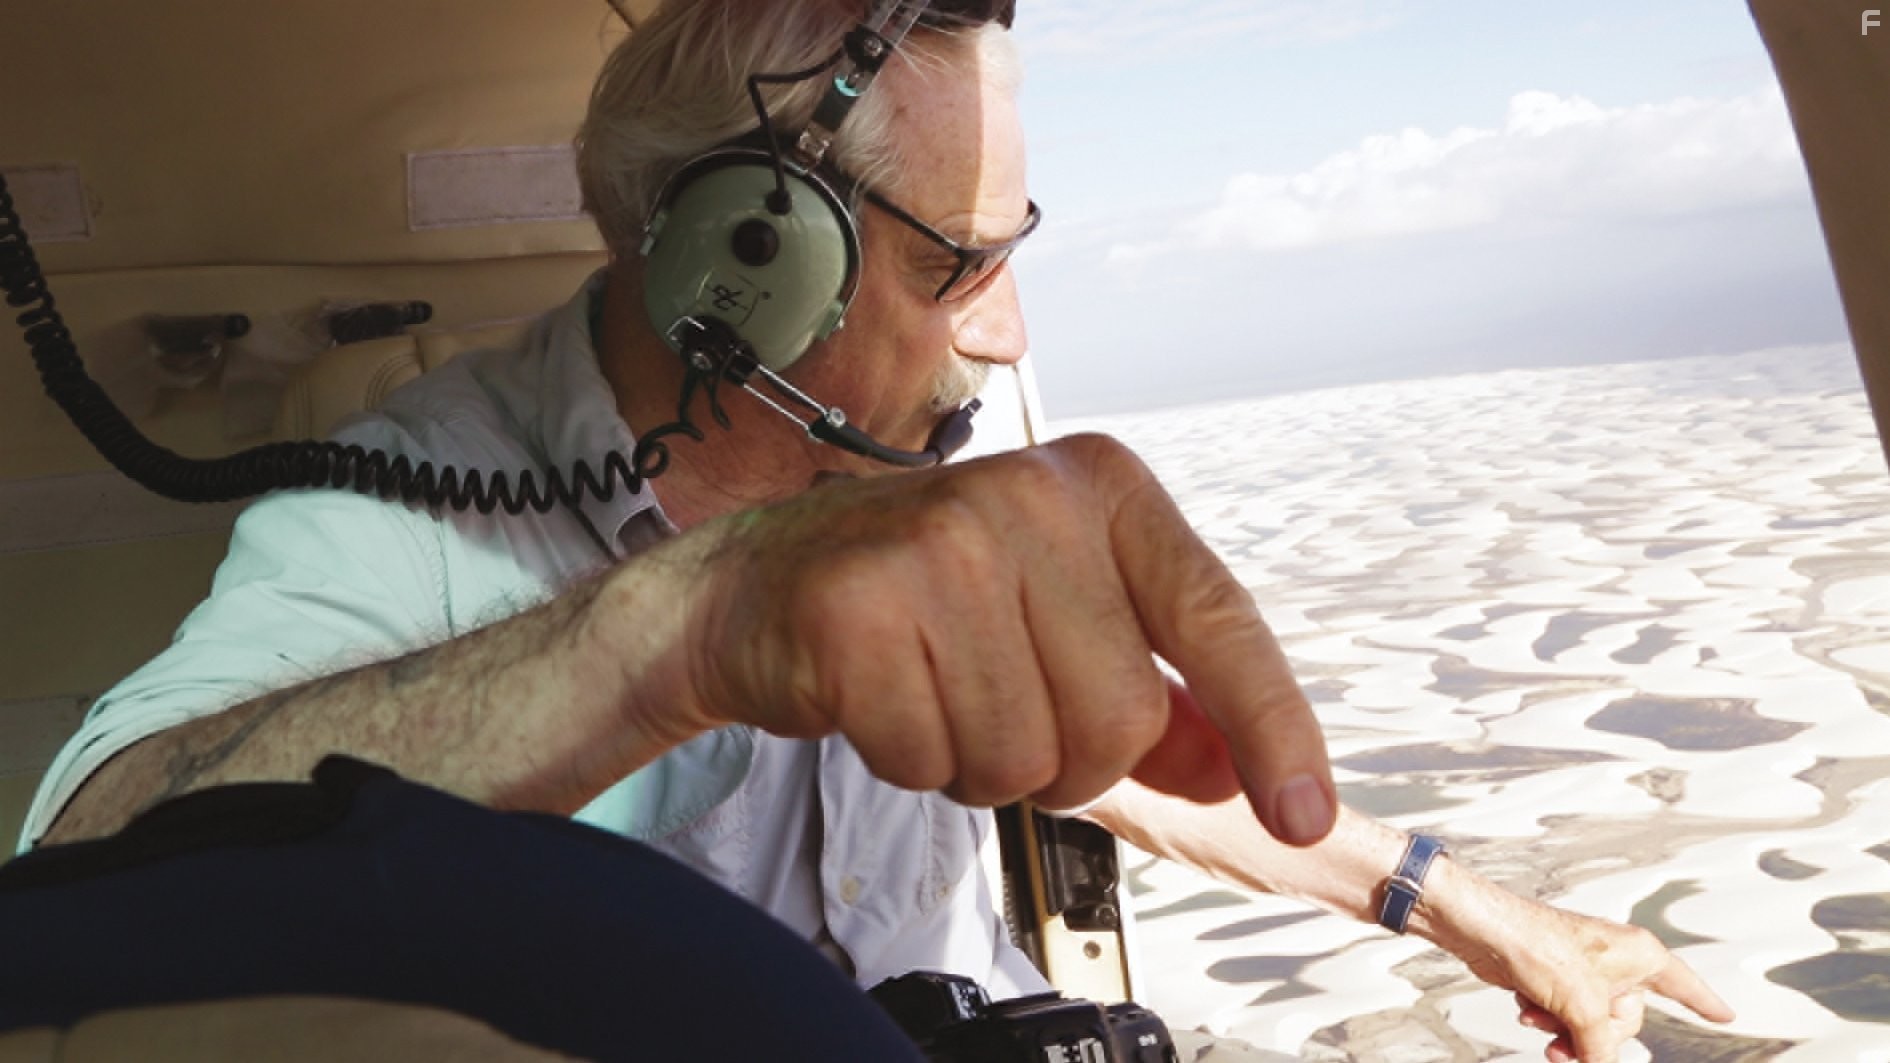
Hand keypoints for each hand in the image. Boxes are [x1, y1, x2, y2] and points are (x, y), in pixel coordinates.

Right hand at [666, 433, 1336, 844]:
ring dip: (980, 763)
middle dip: (1065, 757)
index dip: (1269, 724)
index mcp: (1100, 488)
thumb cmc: (924, 604)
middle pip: (1120, 721)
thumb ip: (1158, 696)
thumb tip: (1239, 773)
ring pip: (1025, 756)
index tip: (1300, 811)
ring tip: (935, 691)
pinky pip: (930, 761)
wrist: (758, 585)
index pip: (1216, 616)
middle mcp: (1028, 496)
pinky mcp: (858, 605)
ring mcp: (939, 544)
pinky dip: (910, 762)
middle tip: (998, 703)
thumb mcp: (1058, 620)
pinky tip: (881, 695)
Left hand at [1436, 877, 1734, 1061]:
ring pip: (1592, 1023)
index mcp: (1638, 954)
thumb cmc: (1534, 944)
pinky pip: (1565, 1016)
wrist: (1480, 931)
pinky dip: (1546, 1018)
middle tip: (1568, 1033)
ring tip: (1539, 1020)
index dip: (1705, 1002)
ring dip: (1565, 1031)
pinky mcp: (1556, 978)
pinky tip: (1527, 1006)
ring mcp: (1584, 970)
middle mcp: (1615, 960)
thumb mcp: (1581, 1008)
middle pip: (1627, 1021)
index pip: (1684, 984)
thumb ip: (1601, 1047)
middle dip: (1594, 1035)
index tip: (1725, 1014)